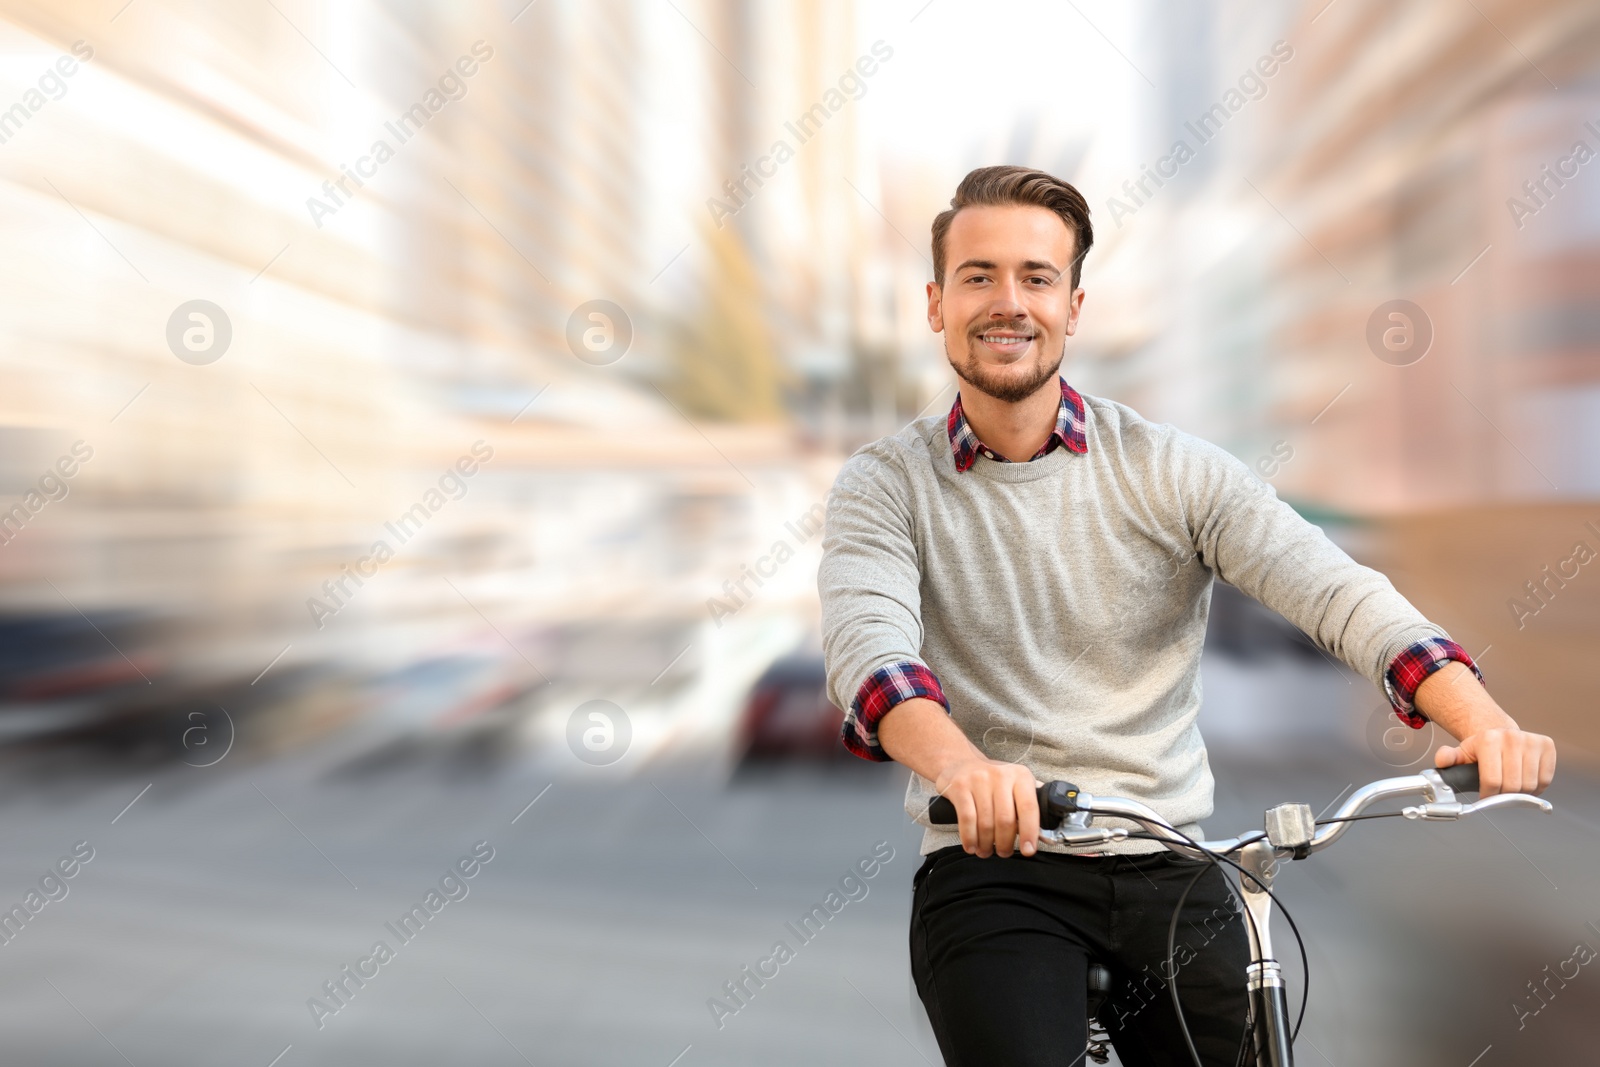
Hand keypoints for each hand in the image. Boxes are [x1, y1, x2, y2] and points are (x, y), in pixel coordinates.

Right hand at [934, 758, 1040, 857]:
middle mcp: (1000, 775)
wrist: (960, 762)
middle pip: (1006, 820)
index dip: (1030, 832)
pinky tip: (972, 845)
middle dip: (1005, 843)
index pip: (1029, 807)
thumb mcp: (1015, 784)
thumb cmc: (992, 780)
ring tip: (986, 851)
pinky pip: (967, 819)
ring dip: (986, 844)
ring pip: (986, 823)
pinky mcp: (960, 787)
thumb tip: (1043, 834)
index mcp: (1020, 776)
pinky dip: (970, 837)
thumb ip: (1029, 806)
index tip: (1028, 850)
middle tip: (1004, 852)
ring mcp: (979, 780)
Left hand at [1435, 727, 1555, 795]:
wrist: (1500, 734)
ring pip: (1530, 785)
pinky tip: (1524, 780)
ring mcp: (1531, 741)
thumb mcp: (1461, 753)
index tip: (1485, 796)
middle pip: (1512, 786)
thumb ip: (1449, 758)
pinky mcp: (1547, 746)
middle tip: (1498, 791)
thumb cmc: (1481, 749)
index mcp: (1489, 739)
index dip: (1488, 795)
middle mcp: (1512, 737)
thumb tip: (1443, 759)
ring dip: (1521, 793)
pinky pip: (1545, 780)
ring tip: (1510, 786)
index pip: (1492, 781)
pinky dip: (1536, 787)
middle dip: (1503, 795)